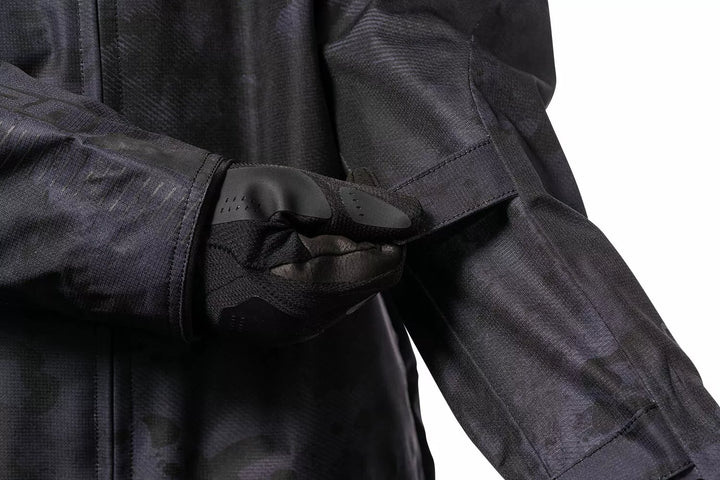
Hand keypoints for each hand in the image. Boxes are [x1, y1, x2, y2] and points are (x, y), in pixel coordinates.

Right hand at [197, 164, 423, 344]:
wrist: (164, 246)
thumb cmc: (226, 211)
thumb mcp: (295, 193)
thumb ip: (360, 208)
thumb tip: (418, 218)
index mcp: (320, 289)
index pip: (390, 261)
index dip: (382, 225)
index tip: (356, 194)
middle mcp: (314, 321)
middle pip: (372, 276)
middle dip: (363, 238)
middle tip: (328, 203)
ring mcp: (296, 331)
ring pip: (350, 288)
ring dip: (342, 252)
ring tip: (305, 223)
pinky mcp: (281, 330)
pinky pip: (325, 300)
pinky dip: (322, 269)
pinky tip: (292, 247)